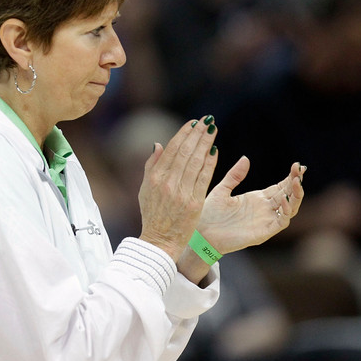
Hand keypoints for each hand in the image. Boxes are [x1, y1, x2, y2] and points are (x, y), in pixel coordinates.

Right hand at [138, 116, 219, 259]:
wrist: (159, 240)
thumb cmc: (152, 214)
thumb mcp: (145, 189)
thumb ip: (151, 165)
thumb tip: (158, 144)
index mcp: (154, 178)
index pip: (172, 150)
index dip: (184, 134)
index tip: (193, 122)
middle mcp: (167, 183)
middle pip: (186, 152)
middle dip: (197, 134)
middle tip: (207, 121)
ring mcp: (181, 192)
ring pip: (196, 162)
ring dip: (206, 144)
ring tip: (213, 130)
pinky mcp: (194, 202)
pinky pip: (204, 178)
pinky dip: (210, 163)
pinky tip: (215, 151)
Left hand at [196, 158, 305, 254]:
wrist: (201, 234)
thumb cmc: (209, 214)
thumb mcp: (222, 190)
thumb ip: (234, 176)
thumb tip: (246, 158)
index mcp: (257, 198)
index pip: (280, 186)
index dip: (290, 177)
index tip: (297, 165)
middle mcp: (264, 209)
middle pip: (288, 195)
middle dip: (296, 183)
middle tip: (300, 170)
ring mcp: (265, 221)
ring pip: (290, 208)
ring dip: (296, 196)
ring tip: (297, 182)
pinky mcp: (264, 232)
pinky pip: (281, 222)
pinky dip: (286, 212)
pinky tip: (284, 200)